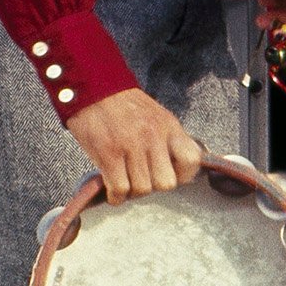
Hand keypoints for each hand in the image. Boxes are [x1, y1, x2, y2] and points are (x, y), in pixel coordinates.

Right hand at [64, 88, 207, 201]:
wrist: (93, 90)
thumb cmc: (124, 106)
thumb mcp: (157, 116)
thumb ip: (169, 139)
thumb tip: (178, 168)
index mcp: (169, 126)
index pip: (192, 161)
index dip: (183, 175)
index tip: (170, 174)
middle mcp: (153, 136)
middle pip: (166, 183)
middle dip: (154, 186)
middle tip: (141, 179)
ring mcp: (131, 145)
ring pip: (142, 189)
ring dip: (132, 192)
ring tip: (124, 181)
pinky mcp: (109, 154)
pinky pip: (120, 189)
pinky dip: (116, 196)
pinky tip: (112, 190)